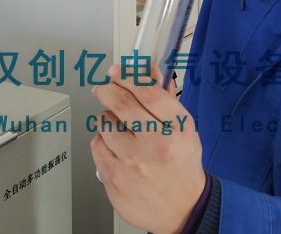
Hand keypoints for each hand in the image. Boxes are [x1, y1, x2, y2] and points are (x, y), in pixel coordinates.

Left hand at [91, 63, 205, 233]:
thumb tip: (148, 71)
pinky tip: (115, 145)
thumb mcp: (184, 128)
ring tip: (119, 126)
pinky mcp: (114, 178)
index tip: (118, 72)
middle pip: (121, 102)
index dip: (128, 75)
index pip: (147, 91)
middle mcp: (155, 144)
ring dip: (108, 118)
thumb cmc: (182, 165)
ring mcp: (132, 163)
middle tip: (104, 88)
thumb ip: (165, 98)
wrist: (181, 208)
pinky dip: (102, 139)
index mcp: (177, 128)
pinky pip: (97, 144)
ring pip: (105, 122)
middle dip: (107, 89)